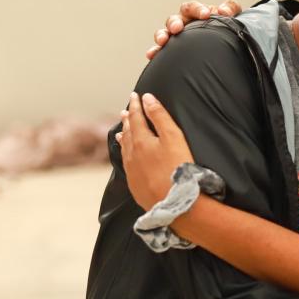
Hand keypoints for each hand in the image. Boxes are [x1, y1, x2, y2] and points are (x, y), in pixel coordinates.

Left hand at [117, 92, 193, 209]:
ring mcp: (132, 171)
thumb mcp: (173, 137)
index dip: (135, 105)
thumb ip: (159, 116)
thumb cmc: (177, 168)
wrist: (174, 203)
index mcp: (140, 141)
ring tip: (121, 130)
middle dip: (128, 119)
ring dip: (124, 136)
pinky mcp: (135, 184)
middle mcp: (132, 155)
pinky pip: (126, 163)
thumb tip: (147, 98)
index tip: (135, 95)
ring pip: (124, 149)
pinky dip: (125, 153)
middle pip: (128, 132)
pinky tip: (127, 156)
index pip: (135, 118)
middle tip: (126, 110)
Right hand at [146, 0, 242, 59]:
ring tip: (162, 41)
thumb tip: (224, 11)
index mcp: (195, 13)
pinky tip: (151, 55)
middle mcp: (182, 23)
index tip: (206, 14)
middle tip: (177, 28)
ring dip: (162, 35)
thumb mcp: (231, 14)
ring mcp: (175, 36)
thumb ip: (230, 8)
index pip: (192, 7)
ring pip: (164, 33)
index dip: (198, 9)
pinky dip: (155, 51)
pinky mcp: (171, 49)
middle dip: (175, 23)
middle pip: (174, 19)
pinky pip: (160, 50)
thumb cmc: (224, 26)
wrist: (223, 42)